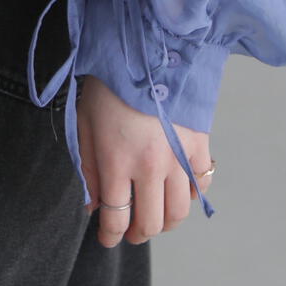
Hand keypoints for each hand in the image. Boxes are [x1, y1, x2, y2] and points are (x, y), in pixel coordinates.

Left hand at [76, 75, 213, 245]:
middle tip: (130, 230)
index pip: (116, 219)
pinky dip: (191, 194)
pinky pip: (201, 183)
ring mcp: (178, 157)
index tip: (107, 238)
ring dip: (165, 221)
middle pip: (150, 224)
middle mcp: (150, 167)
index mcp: (117, 162)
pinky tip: (178, 188)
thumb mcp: (84, 122)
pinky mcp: (199, 144)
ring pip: (178, 212)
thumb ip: (88, 168)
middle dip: (137, 234)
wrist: (148, 48)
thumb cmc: (110, 83)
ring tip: (155, 214)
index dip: (110, 237)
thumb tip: (93, 205)